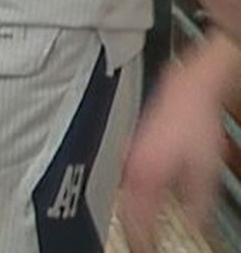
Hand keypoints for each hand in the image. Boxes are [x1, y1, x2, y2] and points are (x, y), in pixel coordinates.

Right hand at [119, 47, 233, 251]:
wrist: (186, 91)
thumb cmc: (193, 123)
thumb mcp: (205, 172)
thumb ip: (196, 204)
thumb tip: (193, 223)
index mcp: (143, 175)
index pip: (136, 221)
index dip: (142, 242)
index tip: (146, 250)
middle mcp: (128, 166)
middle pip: (125, 209)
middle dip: (134, 228)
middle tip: (143, 243)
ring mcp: (127, 155)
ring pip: (124, 193)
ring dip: (132, 211)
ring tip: (143, 226)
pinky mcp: (130, 148)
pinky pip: (126, 178)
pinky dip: (133, 193)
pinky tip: (144, 197)